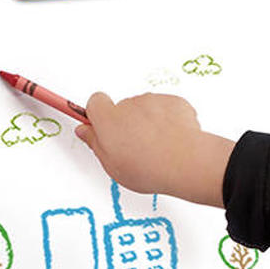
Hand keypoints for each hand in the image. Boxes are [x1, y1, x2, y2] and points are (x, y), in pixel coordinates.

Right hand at [74, 91, 201, 194]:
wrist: (184, 162)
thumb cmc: (148, 167)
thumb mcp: (112, 165)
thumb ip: (96, 144)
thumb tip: (84, 131)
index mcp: (108, 119)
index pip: (94, 102)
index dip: (97, 115)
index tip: (99, 126)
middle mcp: (129, 104)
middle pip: (122, 108)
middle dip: (127, 124)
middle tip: (135, 149)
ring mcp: (153, 101)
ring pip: (146, 109)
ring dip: (149, 123)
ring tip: (157, 149)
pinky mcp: (173, 102)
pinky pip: (166, 109)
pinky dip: (168, 122)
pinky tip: (171, 141)